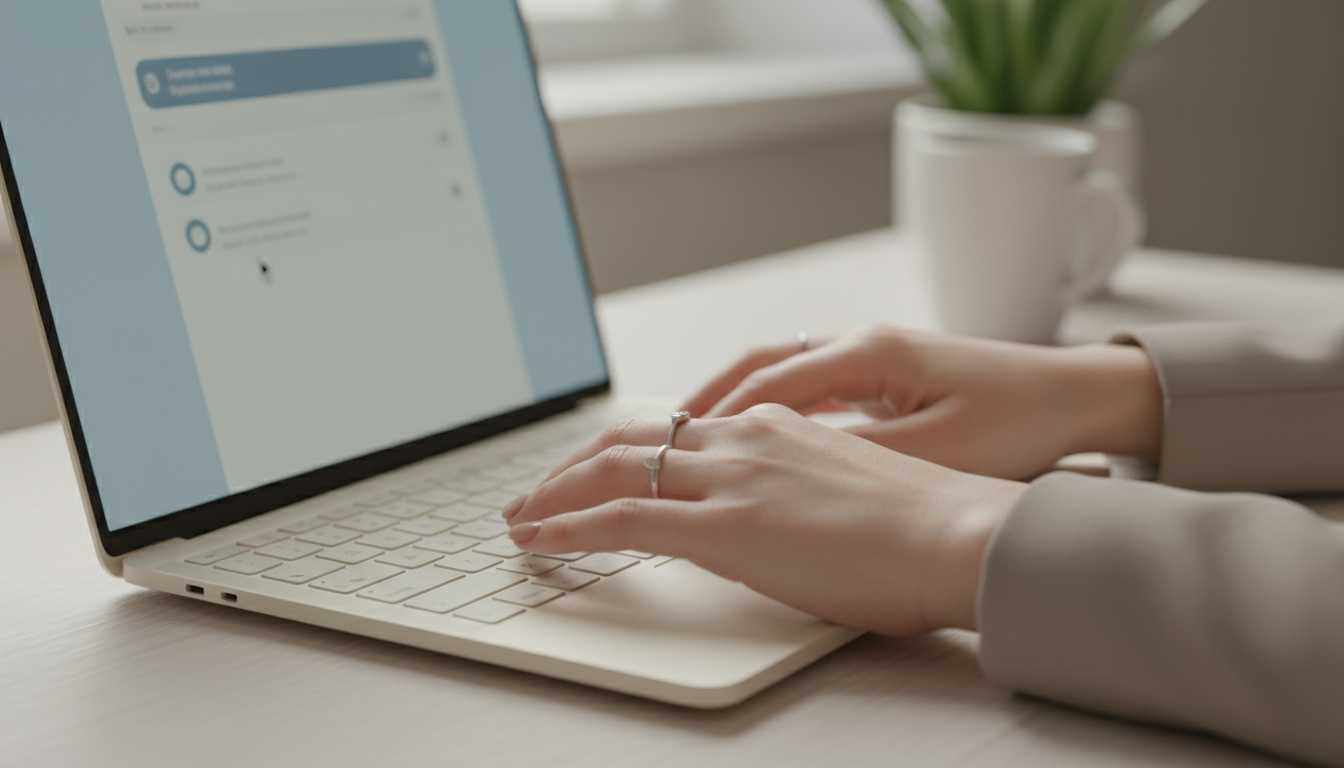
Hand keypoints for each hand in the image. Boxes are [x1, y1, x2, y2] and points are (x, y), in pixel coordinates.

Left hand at [505, 405, 1025, 635]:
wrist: (962, 536)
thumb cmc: (926, 526)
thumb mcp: (848, 491)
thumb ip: (795, 492)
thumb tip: (768, 517)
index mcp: (775, 426)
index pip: (676, 430)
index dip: (623, 451)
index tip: (596, 471)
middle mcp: (745, 437)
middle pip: (630, 438)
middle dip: (570, 465)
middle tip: (535, 493)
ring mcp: (732, 476)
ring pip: (613, 469)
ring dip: (555, 494)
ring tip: (521, 520)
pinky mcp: (725, 524)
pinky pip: (623, 517)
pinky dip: (569, 526)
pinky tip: (539, 543)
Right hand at [682, 324, 1162, 479]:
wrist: (1085, 398)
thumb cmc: (1023, 420)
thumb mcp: (938, 451)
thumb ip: (859, 458)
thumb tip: (789, 475)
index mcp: (871, 353)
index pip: (768, 384)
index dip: (713, 421)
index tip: (668, 450)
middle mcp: (864, 344)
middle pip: (759, 368)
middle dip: (702, 405)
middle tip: (650, 441)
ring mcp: (874, 357)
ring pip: (780, 375)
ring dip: (731, 405)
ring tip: (687, 440)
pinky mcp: (888, 377)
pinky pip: (809, 388)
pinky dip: (769, 411)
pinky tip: (754, 442)